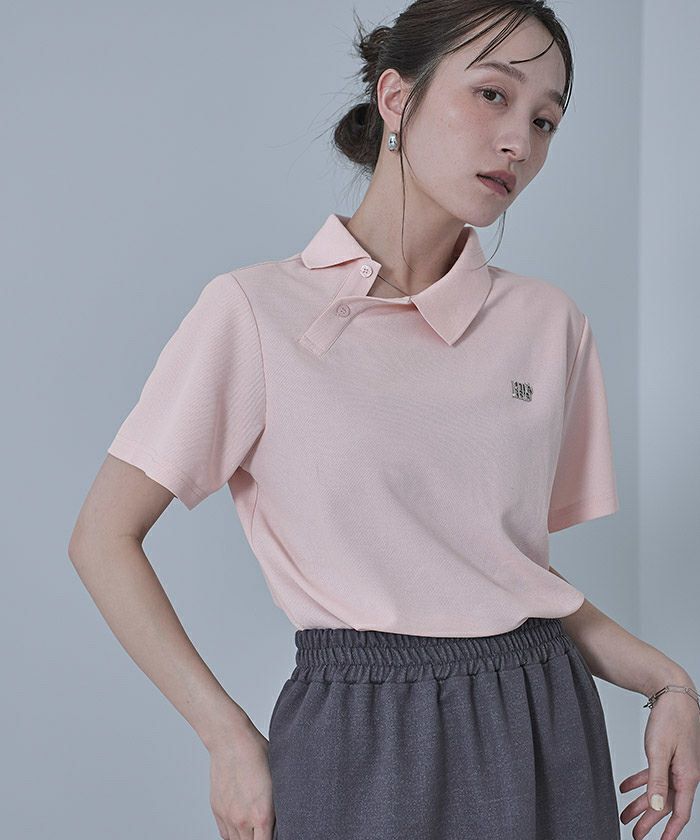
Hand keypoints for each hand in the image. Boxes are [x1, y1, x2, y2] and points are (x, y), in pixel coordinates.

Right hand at [207, 717, 275, 838]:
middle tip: (267, 829)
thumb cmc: (257, 752)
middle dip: (260, 838)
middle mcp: (243, 820)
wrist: (230, 740)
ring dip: (247, 838)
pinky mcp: (217, 809)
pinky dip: (234, 834)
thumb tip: (285, 817)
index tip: (278, 834)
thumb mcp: (278, 779)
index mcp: (262, 814)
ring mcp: (228, 816)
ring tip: (255, 827)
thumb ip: (278, 805)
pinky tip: (242, 826)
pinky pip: (225, 834)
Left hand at [619, 684, 699, 838]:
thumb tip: (656, 807)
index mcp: (687, 777)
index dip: (669, 831)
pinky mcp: (668, 755)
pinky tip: (625, 787)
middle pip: (666, 804)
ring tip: (625, 815)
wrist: (674, 693)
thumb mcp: (660, 751)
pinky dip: (640, 782)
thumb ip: (657, 780)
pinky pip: (654, 775)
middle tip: (634, 833)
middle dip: (649, 820)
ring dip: (641, 803)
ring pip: (658, 791)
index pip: (679, 813)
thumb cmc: (671, 719)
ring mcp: (677, 765)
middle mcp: (684, 775)